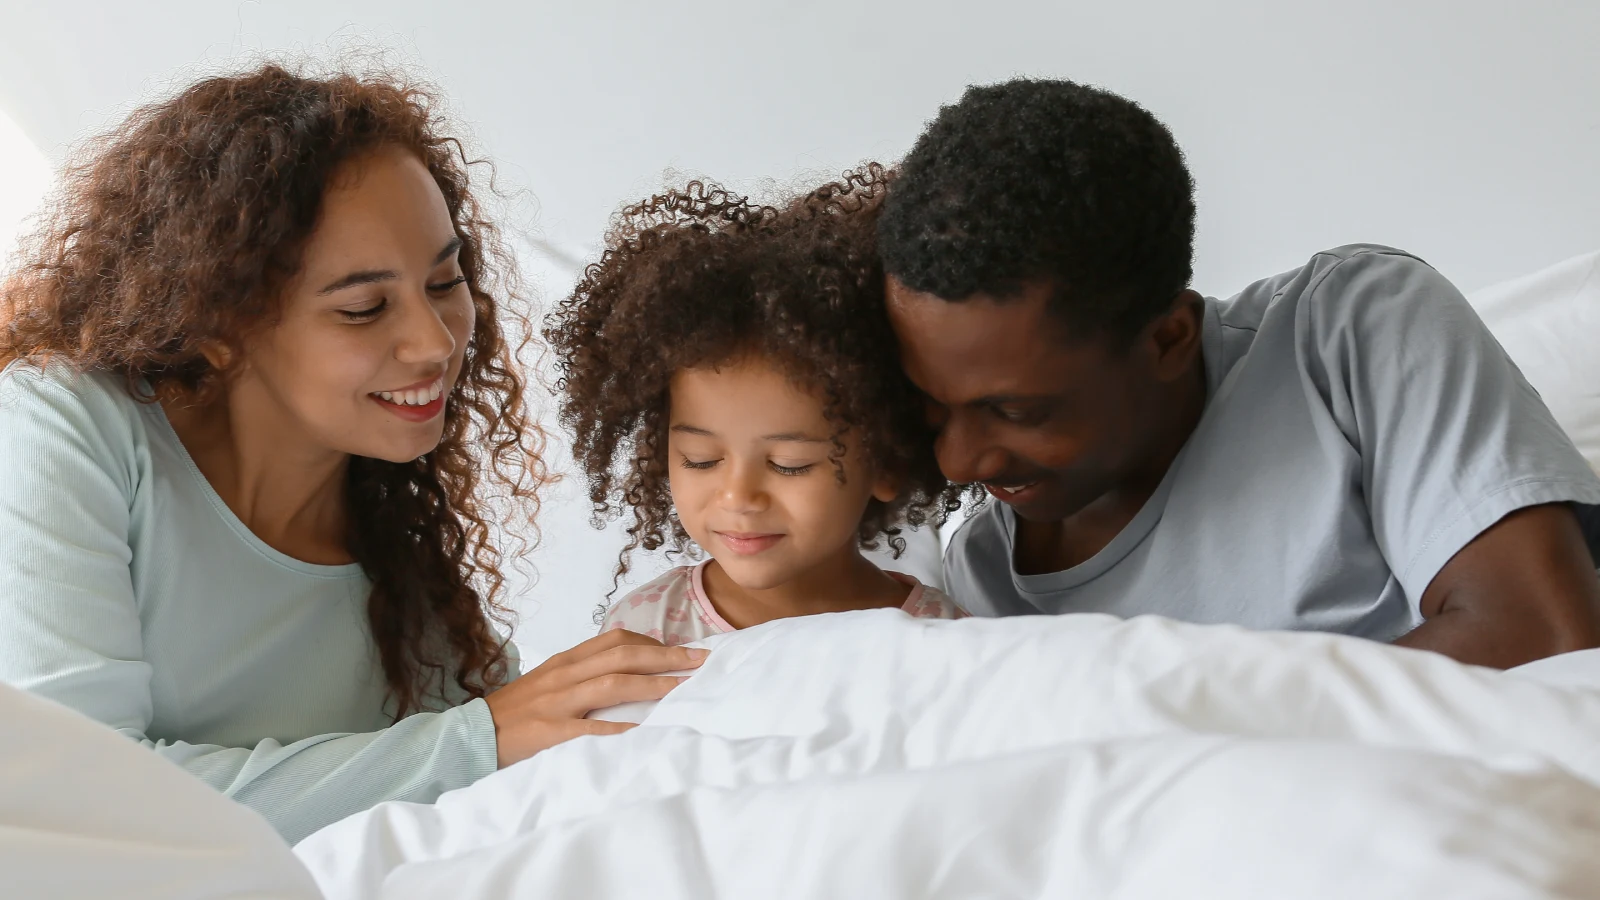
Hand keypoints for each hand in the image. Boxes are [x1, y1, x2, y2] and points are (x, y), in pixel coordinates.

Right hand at [483, 629, 706, 767]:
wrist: (471, 735)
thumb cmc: (516, 712)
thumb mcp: (549, 683)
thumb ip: (583, 676)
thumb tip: (628, 675)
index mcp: (566, 661)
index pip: (616, 641)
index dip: (653, 643)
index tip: (683, 650)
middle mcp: (564, 675)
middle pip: (623, 656)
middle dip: (666, 656)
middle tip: (701, 661)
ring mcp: (557, 702)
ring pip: (613, 684)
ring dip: (654, 685)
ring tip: (685, 688)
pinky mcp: (549, 731)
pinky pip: (590, 728)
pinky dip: (619, 728)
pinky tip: (645, 730)